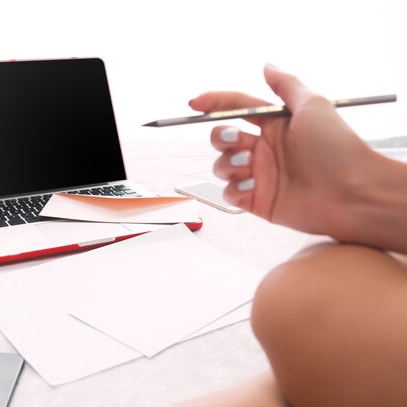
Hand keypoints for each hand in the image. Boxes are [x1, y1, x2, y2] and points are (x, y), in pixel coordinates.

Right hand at [189, 65, 376, 237]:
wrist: (351, 192)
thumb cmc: (337, 148)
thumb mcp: (313, 105)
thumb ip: (285, 85)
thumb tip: (266, 66)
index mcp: (274, 125)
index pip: (236, 108)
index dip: (214, 103)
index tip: (195, 104)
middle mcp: (264, 149)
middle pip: (221, 137)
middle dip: (220, 136)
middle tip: (237, 139)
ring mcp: (259, 175)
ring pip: (220, 165)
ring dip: (227, 163)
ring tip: (248, 165)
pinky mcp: (257, 200)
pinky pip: (229, 193)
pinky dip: (235, 188)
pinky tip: (254, 186)